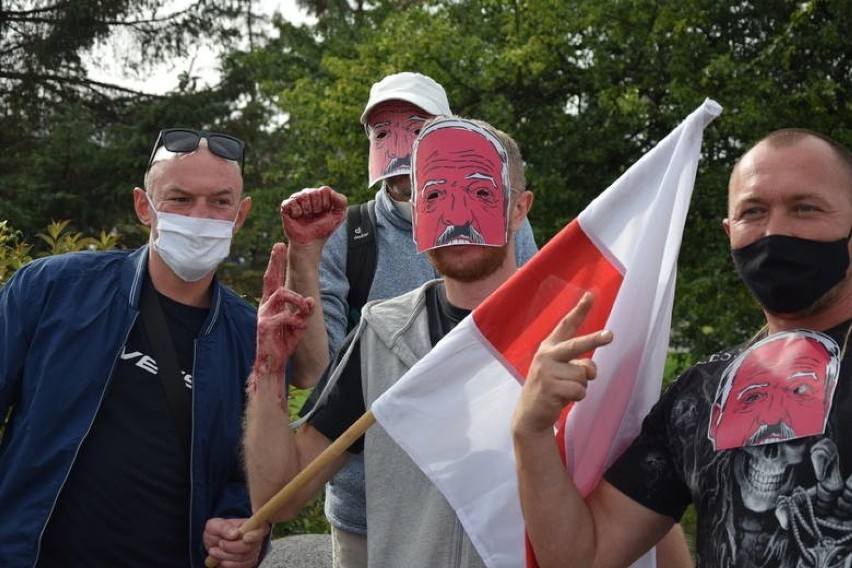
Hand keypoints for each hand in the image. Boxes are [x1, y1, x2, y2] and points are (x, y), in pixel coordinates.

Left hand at [203, 517, 269, 567]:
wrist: (213, 545)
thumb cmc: (217, 532)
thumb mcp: (215, 525)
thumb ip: (224, 528)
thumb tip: (235, 533)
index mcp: (251, 525)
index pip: (262, 529)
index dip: (255, 535)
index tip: (245, 538)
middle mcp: (255, 539)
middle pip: (249, 547)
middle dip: (230, 548)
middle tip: (219, 544)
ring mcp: (253, 552)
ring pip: (243, 559)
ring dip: (226, 557)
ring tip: (215, 551)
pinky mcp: (248, 563)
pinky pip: (240, 567)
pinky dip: (227, 564)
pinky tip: (221, 559)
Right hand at [248, 243, 314, 400]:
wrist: (272, 363)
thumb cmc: (283, 343)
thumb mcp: (298, 324)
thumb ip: (304, 311)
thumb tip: (311, 300)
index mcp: (271, 304)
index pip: (273, 279)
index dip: (276, 263)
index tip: (279, 246)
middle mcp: (265, 306)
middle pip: (270, 279)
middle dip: (275, 261)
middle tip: (279, 246)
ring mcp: (263, 315)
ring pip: (282, 293)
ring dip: (297, 299)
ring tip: (304, 308)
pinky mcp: (264, 326)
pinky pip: (286, 315)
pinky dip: (297, 320)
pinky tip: (299, 327)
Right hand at [280, 186, 346, 244]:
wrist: (312, 241)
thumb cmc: (324, 228)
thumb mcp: (339, 215)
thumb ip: (341, 201)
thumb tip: (330, 191)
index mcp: (320, 194)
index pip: (324, 190)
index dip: (326, 204)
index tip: (325, 212)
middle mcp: (307, 194)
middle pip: (314, 193)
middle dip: (317, 207)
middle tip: (315, 215)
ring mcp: (296, 199)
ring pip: (303, 196)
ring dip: (307, 210)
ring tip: (307, 216)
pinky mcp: (286, 206)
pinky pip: (292, 202)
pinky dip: (297, 212)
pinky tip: (298, 217)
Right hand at [513, 293, 612, 436]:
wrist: (529, 415)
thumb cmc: (549, 389)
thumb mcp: (559, 371)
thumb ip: (577, 365)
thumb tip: (591, 370)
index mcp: (548, 348)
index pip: (566, 325)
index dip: (579, 310)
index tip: (590, 295)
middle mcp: (546, 355)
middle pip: (576, 345)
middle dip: (594, 340)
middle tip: (611, 336)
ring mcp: (547, 371)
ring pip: (583, 374)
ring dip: (581, 385)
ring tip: (565, 390)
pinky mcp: (550, 388)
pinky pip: (580, 390)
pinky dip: (578, 397)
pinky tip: (562, 399)